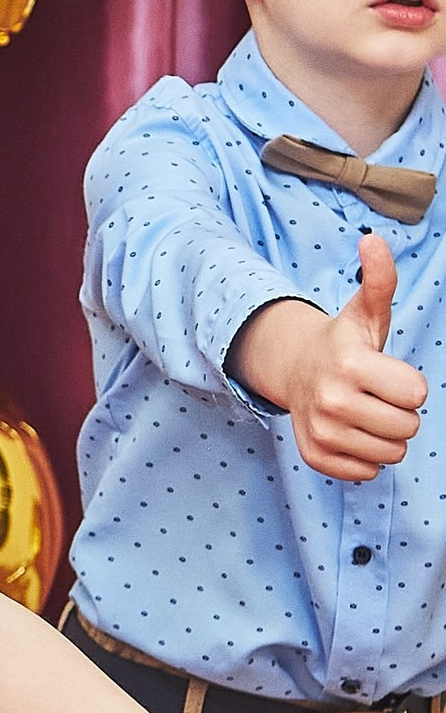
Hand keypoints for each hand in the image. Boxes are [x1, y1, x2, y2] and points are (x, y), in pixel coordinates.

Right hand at [233, 235, 424, 479]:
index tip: (389, 374)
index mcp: (350, 364)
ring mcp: (321, 431)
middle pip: (407, 428)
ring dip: (386, 436)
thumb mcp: (365, 311)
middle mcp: (332, 400)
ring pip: (391, 454)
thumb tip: (373, 240)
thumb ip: (379, 278)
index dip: (410, 384)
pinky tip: (351, 432)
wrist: (295, 369)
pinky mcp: (315, 455)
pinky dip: (365, 457)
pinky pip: (366, 473)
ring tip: (366, 412)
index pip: (417, 394)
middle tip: (378, 395)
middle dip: (401, 412)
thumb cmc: (344, 342)